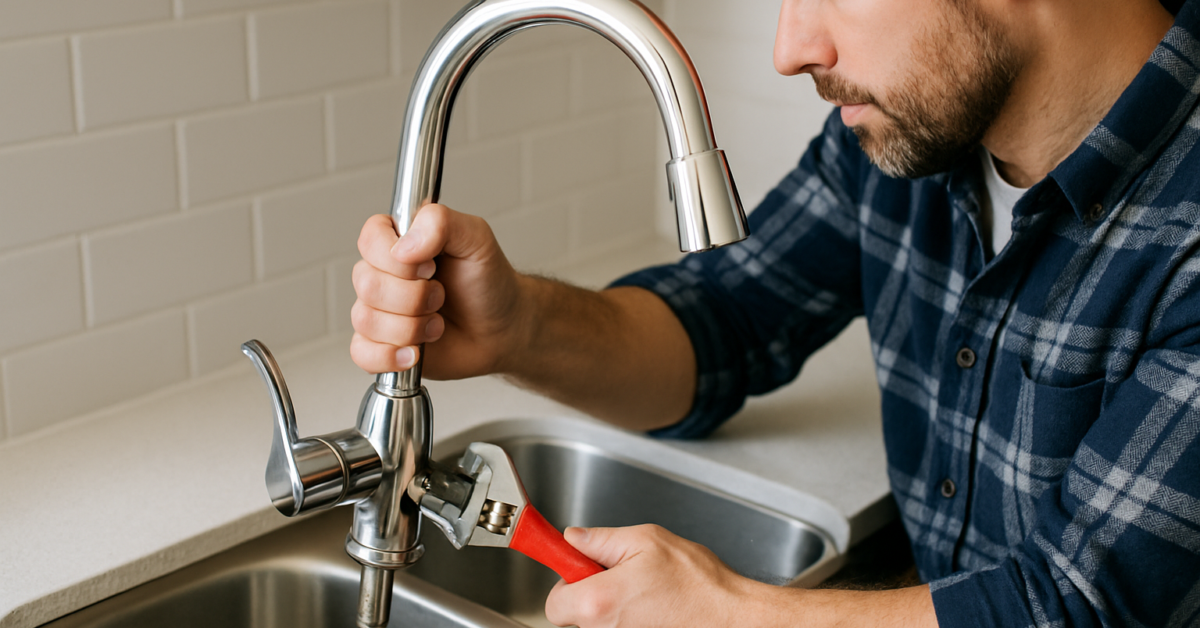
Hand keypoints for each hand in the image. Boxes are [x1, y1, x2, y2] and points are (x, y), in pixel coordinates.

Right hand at [350, 205, 527, 377]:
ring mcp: (379, 310)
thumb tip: (404, 245)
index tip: (431, 266)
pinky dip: (391, 356)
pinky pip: (362, 353)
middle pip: (367, 284)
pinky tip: (415, 351)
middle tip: (441, 296)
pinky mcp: (380, 345)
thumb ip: (441, 223)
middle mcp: (383, 274)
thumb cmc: (488, 283)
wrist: (502, 329)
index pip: (369, 239)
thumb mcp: (476, 239)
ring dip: (411, 327)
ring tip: (435, 323)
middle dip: (414, 297)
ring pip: (365, 320)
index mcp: (399, 241)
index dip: (397, 258)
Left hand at [544, 525, 757, 627]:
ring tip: (644, 591)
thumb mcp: (645, 540)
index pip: (553, 603)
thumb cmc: (696, 581)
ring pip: (599, 623)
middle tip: (622, 576)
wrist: (730, 614)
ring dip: (613, 606)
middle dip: (592, 592)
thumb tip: (574, 538)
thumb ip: (600, 540)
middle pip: (575, 614)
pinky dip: (630, 618)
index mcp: (598, 600)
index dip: (566, 582)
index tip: (578, 570)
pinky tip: (652, 607)